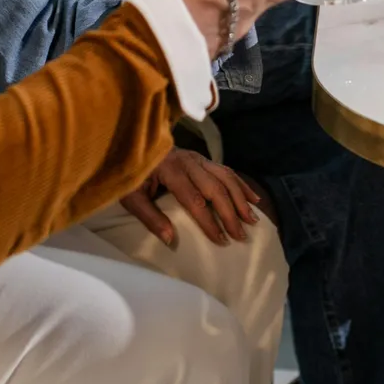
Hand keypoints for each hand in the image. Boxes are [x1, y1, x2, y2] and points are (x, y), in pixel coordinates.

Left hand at [121, 148, 260, 247]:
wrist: (130, 143)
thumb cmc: (131, 174)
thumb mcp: (132, 197)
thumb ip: (150, 217)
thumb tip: (171, 239)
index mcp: (171, 170)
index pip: (195, 200)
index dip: (209, 221)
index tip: (221, 240)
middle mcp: (188, 161)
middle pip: (215, 188)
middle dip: (230, 213)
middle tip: (241, 235)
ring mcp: (197, 157)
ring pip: (225, 177)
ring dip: (240, 198)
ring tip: (252, 219)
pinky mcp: (201, 158)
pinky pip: (225, 170)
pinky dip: (240, 184)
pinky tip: (253, 198)